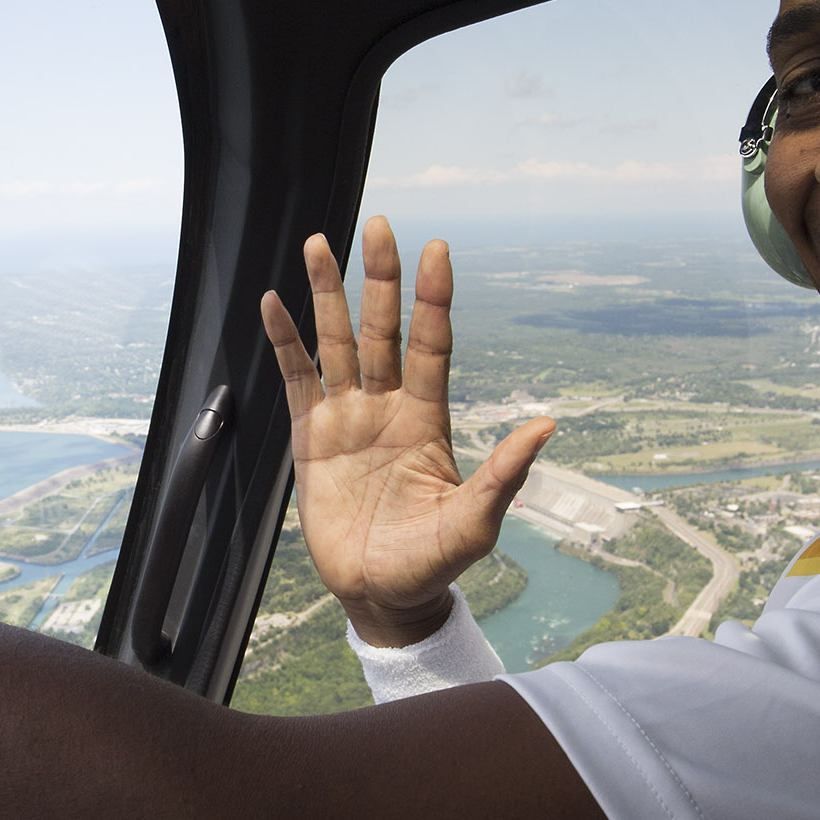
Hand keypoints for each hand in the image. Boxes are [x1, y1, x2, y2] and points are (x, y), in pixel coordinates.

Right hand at [260, 218, 551, 647]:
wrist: (382, 594)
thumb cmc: (434, 562)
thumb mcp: (476, 522)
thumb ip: (505, 473)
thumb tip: (545, 426)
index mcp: (429, 419)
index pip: (431, 345)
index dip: (433, 299)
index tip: (437, 251)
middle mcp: (388, 407)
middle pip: (383, 328)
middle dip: (381, 278)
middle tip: (379, 225)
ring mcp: (348, 418)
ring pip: (337, 341)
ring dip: (327, 294)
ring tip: (320, 243)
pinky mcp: (312, 438)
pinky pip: (297, 379)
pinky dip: (284, 342)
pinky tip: (273, 303)